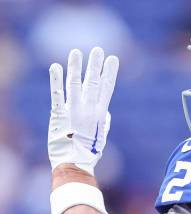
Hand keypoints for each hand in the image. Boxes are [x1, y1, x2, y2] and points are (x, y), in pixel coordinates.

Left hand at [48, 47, 118, 175]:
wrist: (74, 162)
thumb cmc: (89, 152)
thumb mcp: (101, 136)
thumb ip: (104, 121)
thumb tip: (106, 112)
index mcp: (101, 114)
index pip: (107, 88)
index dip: (110, 73)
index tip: (113, 59)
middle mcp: (88, 109)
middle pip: (93, 82)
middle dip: (96, 65)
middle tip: (98, 50)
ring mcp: (73, 111)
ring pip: (75, 84)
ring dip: (76, 67)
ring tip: (77, 52)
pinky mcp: (58, 114)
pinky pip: (57, 94)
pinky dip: (56, 80)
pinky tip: (55, 66)